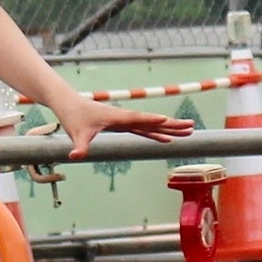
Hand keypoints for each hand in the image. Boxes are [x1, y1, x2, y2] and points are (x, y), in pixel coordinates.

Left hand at [58, 100, 195, 156]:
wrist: (70, 105)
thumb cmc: (74, 118)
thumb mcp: (76, 134)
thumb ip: (79, 147)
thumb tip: (76, 157)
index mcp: (117, 117)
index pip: (139, 119)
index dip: (152, 121)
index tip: (167, 121)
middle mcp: (125, 117)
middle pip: (152, 121)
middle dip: (171, 124)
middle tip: (191, 126)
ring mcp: (125, 120)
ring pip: (151, 125)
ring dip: (169, 128)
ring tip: (187, 131)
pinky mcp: (123, 124)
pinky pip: (144, 130)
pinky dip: (156, 133)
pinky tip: (166, 139)